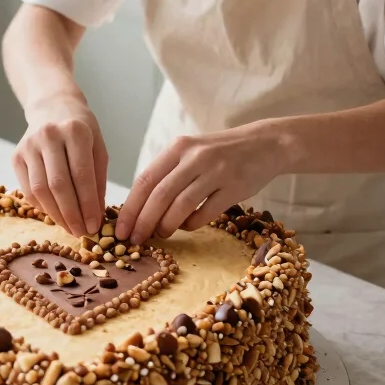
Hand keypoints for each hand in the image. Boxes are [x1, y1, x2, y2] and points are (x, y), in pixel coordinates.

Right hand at [12, 93, 107, 236]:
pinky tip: (56, 214)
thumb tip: (96, 215)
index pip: (82, 175)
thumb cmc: (81, 131)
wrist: (53, 106)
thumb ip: (98, 181)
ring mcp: (29, 145)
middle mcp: (49, 136)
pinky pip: (28, 189)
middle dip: (71, 214)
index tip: (94, 226)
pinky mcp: (16, 156)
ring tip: (70, 228)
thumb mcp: (98, 148)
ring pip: (40, 190)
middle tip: (81, 233)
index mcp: (75, 131)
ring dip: (56, 215)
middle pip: (58, 185)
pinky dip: (42, 207)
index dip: (87, 204)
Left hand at [115, 124, 282, 246]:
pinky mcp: (235, 187)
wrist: (265, 144)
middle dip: (143, 222)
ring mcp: (216, 171)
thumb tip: (138, 209)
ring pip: (181, 206)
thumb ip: (167, 173)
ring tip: (161, 235)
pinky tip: (187, 226)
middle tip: (134, 240)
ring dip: (166, 226)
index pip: (145, 180)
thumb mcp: (190, 152)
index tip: (119, 229)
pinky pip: (206, 213)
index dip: (130, 208)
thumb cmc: (219, 153)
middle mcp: (195, 157)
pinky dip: (192, 224)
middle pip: (159, 195)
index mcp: (178, 147)